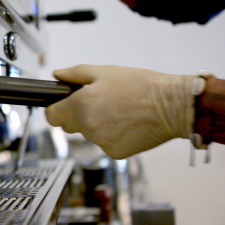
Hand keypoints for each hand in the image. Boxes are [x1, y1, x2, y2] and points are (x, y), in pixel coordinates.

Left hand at [45, 64, 195, 158]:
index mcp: (82, 105)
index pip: (52, 116)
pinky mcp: (115, 153)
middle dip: (78, 115)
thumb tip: (57, 76)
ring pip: (89, 134)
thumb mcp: (105, 71)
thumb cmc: (141, 85)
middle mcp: (88, 127)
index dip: (56, 109)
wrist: (172, 106)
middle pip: (70, 126)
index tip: (62, 106)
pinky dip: (112, 136)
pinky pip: (105, 144)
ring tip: (119, 111)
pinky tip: (127, 124)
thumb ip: (76, 74)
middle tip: (101, 103)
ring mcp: (101, 142)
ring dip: (97, 125)